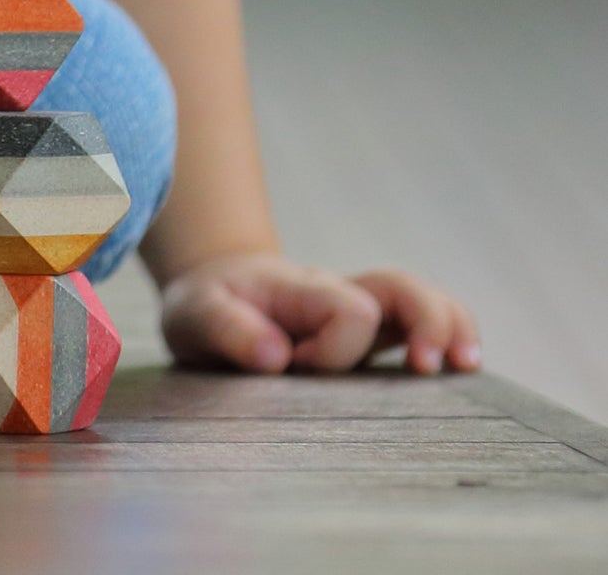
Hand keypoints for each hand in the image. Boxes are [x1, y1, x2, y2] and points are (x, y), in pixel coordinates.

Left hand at [160, 251, 481, 375]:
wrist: (212, 292)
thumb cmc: (205, 306)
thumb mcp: (193, 315)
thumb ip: (228, 330)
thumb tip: (279, 357)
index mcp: (300, 291)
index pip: (349, 311)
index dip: (337, 348)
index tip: (298, 368)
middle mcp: (338, 297)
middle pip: (400, 287)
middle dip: (424, 322)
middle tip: (428, 366)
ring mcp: (359, 314)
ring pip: (421, 300)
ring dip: (449, 328)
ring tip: (466, 367)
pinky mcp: (369, 336)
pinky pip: (419, 325)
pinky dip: (448, 341)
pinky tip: (461, 372)